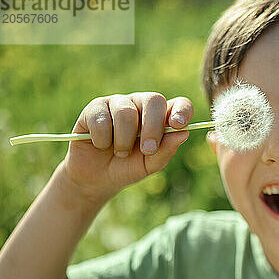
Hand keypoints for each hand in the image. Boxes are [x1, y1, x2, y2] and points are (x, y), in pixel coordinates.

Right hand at [62, 92, 192, 201]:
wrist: (96, 178)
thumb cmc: (127, 168)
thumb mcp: (150, 165)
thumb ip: (166, 150)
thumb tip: (183, 133)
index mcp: (160, 118)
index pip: (179, 104)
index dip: (182, 110)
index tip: (178, 125)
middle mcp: (141, 105)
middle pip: (154, 100)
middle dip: (153, 128)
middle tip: (148, 150)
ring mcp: (118, 103)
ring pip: (126, 112)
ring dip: (124, 140)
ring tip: (121, 153)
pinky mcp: (95, 108)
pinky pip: (101, 119)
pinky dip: (102, 139)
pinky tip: (100, 145)